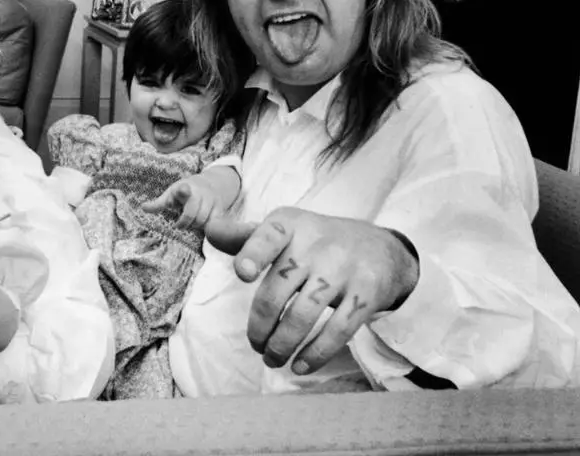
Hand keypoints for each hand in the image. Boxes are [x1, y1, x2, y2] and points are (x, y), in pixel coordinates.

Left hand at [141, 173, 234, 228]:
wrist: (212, 183)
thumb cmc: (185, 191)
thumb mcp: (171, 194)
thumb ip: (158, 203)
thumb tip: (142, 207)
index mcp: (184, 188)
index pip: (184, 189)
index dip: (183, 190)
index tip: (183, 190)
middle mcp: (199, 193)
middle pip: (192, 215)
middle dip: (184, 223)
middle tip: (179, 224)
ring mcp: (211, 200)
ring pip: (203, 221)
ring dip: (195, 226)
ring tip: (190, 223)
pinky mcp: (220, 208)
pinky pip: (214, 224)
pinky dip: (207, 228)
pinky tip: (202, 225)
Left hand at [204, 207, 419, 375]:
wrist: (381, 248)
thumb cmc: (316, 242)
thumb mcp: (284, 230)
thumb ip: (245, 236)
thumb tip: (210, 231)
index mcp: (289, 225)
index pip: (267, 236)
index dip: (253, 254)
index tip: (242, 273)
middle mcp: (316, 244)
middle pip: (277, 291)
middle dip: (260, 327)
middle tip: (255, 344)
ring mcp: (343, 268)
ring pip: (303, 315)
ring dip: (282, 345)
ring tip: (272, 358)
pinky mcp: (366, 293)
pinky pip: (337, 330)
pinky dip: (315, 353)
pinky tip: (301, 366)